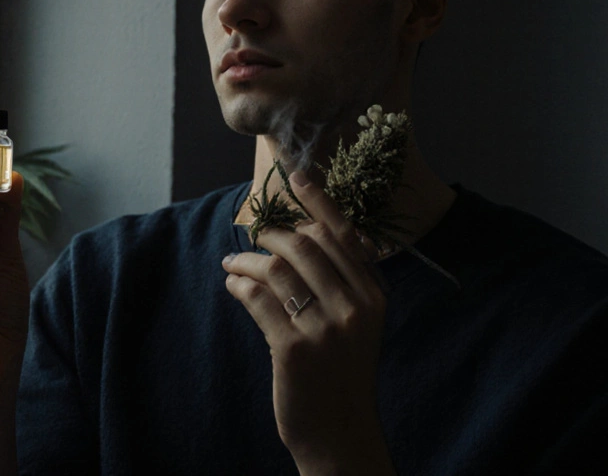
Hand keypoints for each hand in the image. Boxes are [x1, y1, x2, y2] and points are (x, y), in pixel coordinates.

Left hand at [223, 170, 394, 473]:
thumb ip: (341, 281)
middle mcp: (355, 307)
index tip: (295, 176)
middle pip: (305, 245)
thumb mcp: (357, 324)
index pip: (343, 234)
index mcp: (374, 296)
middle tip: (254, 238)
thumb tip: (303, 231)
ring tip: (233, 264)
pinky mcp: (293, 349)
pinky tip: (233, 286)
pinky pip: (258, 299)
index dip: (318, 200)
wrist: (339, 432)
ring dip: (247, 260)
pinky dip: (239, 286)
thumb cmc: (342, 372)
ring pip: (277, 269)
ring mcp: (325, 329)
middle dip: (272, 234)